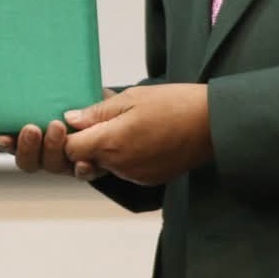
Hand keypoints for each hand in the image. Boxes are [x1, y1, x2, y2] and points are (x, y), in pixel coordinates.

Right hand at [0, 87, 118, 177]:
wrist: (123, 114)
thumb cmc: (90, 99)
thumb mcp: (74, 90)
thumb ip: (60, 93)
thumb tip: (45, 91)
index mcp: (39, 136)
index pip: (16, 143)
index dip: (8, 143)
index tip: (3, 137)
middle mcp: (50, 152)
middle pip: (30, 162)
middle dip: (28, 147)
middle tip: (32, 129)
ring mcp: (70, 162)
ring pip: (53, 166)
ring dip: (52, 150)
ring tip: (57, 128)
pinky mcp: (93, 167)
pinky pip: (84, 173)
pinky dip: (82, 169)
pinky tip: (84, 160)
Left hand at [61, 84, 211, 186]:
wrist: (213, 123)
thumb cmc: (174, 104)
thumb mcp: (131, 97)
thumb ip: (97, 112)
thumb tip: (70, 119)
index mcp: (111, 143)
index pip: (69, 150)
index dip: (65, 137)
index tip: (71, 122)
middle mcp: (120, 166)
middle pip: (84, 161)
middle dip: (82, 145)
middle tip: (94, 122)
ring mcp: (135, 175)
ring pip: (104, 166)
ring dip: (103, 150)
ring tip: (119, 125)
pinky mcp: (149, 179)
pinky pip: (124, 170)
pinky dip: (122, 157)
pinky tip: (136, 137)